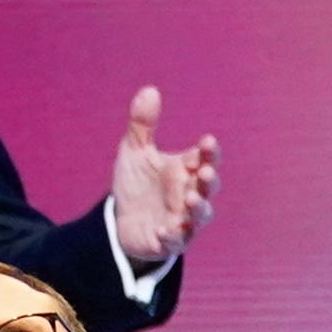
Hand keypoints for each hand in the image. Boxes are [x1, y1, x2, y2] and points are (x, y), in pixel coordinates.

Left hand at [105, 85, 220, 271]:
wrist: (121, 220)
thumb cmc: (137, 184)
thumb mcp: (134, 152)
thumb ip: (142, 125)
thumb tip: (150, 90)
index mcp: (185, 169)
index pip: (205, 158)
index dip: (210, 151)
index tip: (207, 141)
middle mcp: (190, 193)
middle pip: (209, 187)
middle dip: (209, 180)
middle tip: (204, 172)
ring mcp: (183, 219)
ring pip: (200, 216)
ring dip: (198, 208)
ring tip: (191, 201)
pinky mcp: (170, 241)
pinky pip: (176, 241)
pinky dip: (172, 236)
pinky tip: (163, 230)